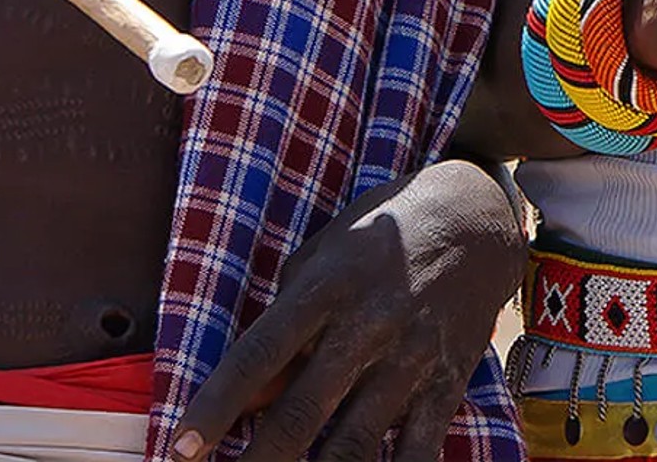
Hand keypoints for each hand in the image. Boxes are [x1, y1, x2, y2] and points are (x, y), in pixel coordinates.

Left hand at [171, 160, 523, 460]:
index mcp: (326, 288)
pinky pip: (417, 450)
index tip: (181, 447)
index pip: (258, 355)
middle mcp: (367, 326)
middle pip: (301, 412)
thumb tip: (248, 403)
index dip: (216, 405)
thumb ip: (284, 330)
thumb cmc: (381, 237)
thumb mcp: (320, 260)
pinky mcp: (448, 382)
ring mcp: (411, 358)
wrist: (476, 217)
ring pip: (354, 443)